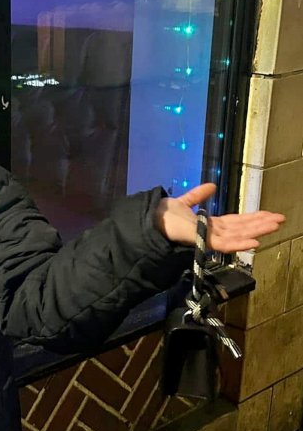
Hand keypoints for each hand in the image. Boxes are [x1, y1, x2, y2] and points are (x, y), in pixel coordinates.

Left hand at [156, 183, 285, 251]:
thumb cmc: (164, 215)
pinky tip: (255, 242)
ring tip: (275, 225)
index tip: (268, 213)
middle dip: (261, 223)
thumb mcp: (185, 202)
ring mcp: (209, 239)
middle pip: (242, 228)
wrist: (151, 220)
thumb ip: (198, 195)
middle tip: (280, 218)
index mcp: (209, 225)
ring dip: (258, 230)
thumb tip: (211, 185)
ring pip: (239, 235)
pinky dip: (240, 244)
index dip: (252, 218)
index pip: (236, 222)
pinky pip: (225, 245)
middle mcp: (212, 233)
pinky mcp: (203, 242)